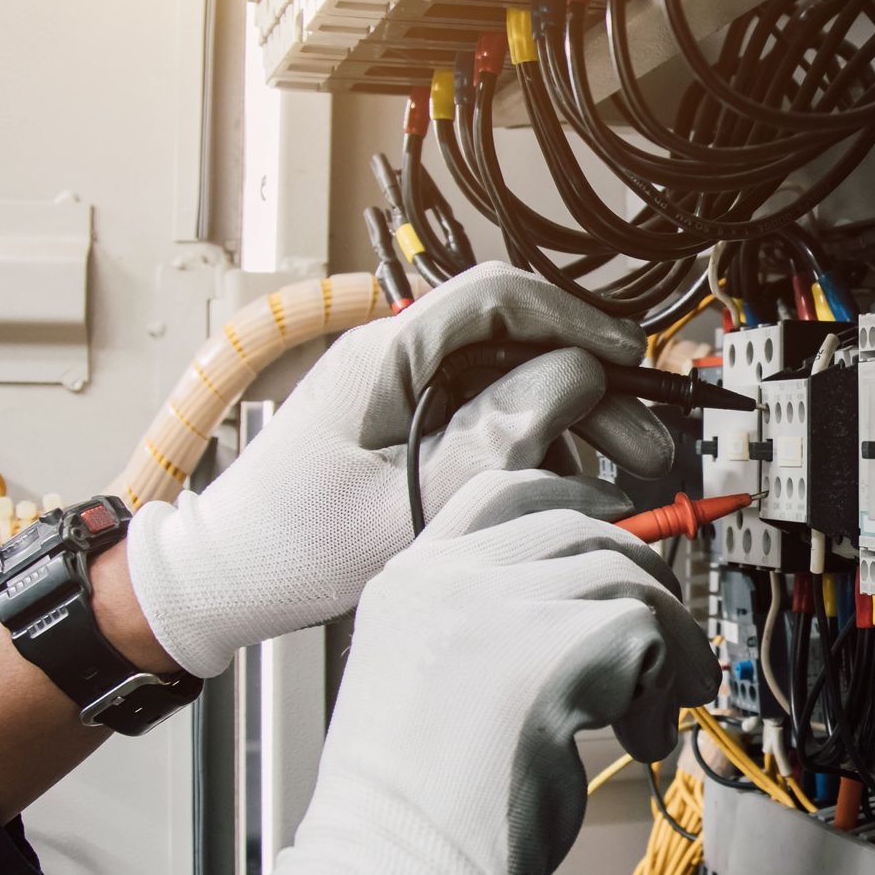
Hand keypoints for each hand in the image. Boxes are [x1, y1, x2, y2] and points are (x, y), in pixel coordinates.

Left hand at [126, 262, 675, 676]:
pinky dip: (534, 449)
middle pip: (519, 347)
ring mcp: (404, 390)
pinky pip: (489, 418)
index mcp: (389, 356)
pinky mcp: (409, 423)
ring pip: (513, 384)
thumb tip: (572, 377)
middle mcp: (399, 359)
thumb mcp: (413, 498)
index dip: (575, 321)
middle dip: (593, 393)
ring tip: (619, 479)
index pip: (498, 297)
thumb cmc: (296, 544)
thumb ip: (498, 435)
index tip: (627, 360)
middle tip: (646, 445)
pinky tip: (564, 490)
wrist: (229, 578)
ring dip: (572, 427)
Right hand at [207, 471, 716, 874]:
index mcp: (410, 582)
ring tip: (645, 719)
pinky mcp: (557, 646)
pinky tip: (640, 737)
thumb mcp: (434, 685)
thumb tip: (596, 615)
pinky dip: (667, 685)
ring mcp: (500, 604)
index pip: (506, 491)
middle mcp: (449, 577)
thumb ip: (494, 632)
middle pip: (584, 530)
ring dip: (661, 648)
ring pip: (629, 579)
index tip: (625, 527)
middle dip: (639, 585)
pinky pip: (654, 632)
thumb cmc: (413, 817)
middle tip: (660, 650)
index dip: (579, 504)